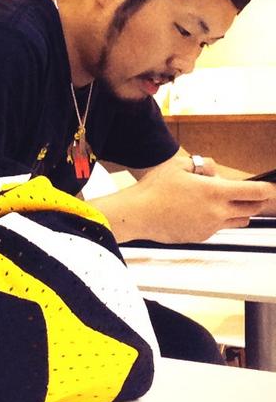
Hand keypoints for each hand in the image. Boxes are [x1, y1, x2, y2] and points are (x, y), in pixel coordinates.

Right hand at [93, 153, 273, 243]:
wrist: (138, 214)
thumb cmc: (155, 189)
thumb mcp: (180, 165)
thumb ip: (203, 165)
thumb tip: (214, 171)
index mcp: (215, 192)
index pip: (253, 193)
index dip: (266, 189)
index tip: (269, 188)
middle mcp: (217, 212)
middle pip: (251, 210)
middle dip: (255, 202)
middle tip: (254, 195)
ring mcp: (210, 227)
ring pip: (237, 222)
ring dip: (238, 212)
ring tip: (226, 202)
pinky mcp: (200, 237)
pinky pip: (218, 228)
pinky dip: (218, 220)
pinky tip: (201, 211)